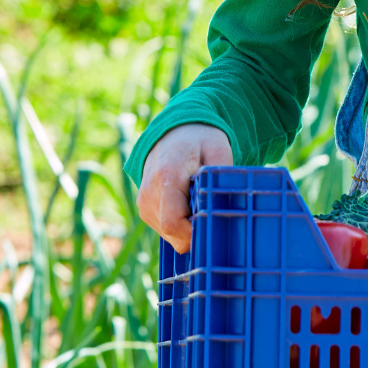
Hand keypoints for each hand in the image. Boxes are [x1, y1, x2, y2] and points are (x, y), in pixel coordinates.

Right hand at [136, 123, 232, 252]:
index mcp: (167, 177)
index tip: (213, 225)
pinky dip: (180, 222)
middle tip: (211, 210)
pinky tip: (189, 202)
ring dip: (187, 226)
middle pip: (172, 233)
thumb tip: (223, 207)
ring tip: (198, 200)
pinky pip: (164, 229)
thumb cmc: (199, 140)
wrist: (173, 132)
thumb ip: (220, 178)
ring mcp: (144, 203)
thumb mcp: (218, 149)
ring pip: (169, 234)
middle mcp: (149, 193)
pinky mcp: (144, 208)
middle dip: (195, 230)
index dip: (194, 233)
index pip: (173, 222)